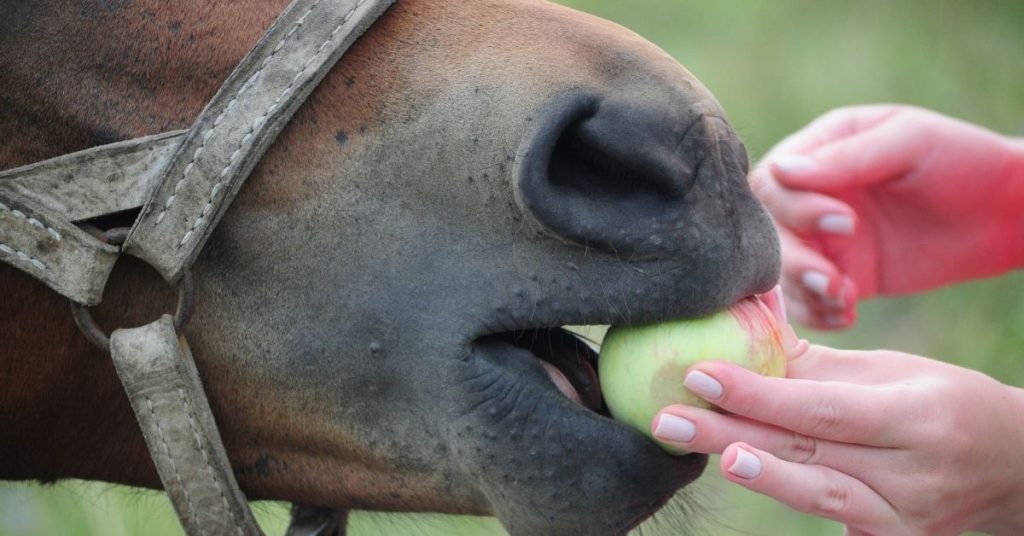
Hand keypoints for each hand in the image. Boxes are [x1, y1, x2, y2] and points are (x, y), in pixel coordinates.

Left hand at [650, 343, 1023, 534]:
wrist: (1012, 468)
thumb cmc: (944, 403)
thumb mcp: (893, 371)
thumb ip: (817, 359)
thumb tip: (749, 319)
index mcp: (915, 416)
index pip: (821, 407)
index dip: (757, 392)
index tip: (698, 373)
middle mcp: (911, 472)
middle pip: (807, 452)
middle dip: (730, 433)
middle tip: (667, 419)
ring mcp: (904, 518)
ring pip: (817, 495)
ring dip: (758, 474)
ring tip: (709, 454)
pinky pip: (833, 523)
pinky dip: (788, 499)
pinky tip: (744, 479)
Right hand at [750, 105, 1023, 328]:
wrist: (1007, 211)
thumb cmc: (962, 159)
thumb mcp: (908, 143)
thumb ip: (847, 158)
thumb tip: (781, 170)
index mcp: (819, 150)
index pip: (774, 183)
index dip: (796, 208)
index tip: (845, 222)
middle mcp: (811, 195)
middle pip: (769, 231)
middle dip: (794, 258)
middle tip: (832, 278)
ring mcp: (825, 238)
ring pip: (782, 270)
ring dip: (804, 290)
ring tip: (844, 299)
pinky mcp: (845, 274)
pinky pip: (810, 299)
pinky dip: (819, 312)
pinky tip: (848, 315)